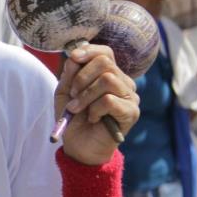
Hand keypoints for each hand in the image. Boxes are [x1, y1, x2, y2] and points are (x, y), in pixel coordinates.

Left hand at [54, 45, 139, 164]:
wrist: (79, 145)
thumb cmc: (73, 117)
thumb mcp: (65, 92)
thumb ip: (70, 73)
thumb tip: (75, 56)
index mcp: (108, 74)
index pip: (105, 52)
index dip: (89, 51)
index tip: (73, 58)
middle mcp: (123, 82)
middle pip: (105, 62)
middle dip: (82, 78)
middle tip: (73, 95)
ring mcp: (130, 96)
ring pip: (107, 80)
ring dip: (86, 95)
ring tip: (77, 109)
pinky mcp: (131, 112)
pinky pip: (110, 100)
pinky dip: (94, 109)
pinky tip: (93, 118)